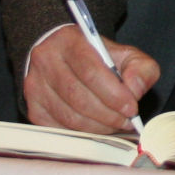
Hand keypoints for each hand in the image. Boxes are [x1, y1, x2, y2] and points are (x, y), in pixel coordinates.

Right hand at [24, 26, 158, 132]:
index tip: (132, 108)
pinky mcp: (33, 108)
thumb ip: (140, 68)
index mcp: (69, 40)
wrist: (65, 58)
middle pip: (79, 97)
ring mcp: (35, 86)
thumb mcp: (125, 54)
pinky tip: (96, 127)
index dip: (114, 94)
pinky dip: (82, 134)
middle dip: (108, 115)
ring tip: (115, 124)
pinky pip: (59, 129)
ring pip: (69, 117)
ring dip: (97, 127)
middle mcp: (45, 60)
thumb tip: (135, 90)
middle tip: (127, 121)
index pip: (91, 72)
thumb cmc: (98, 58)